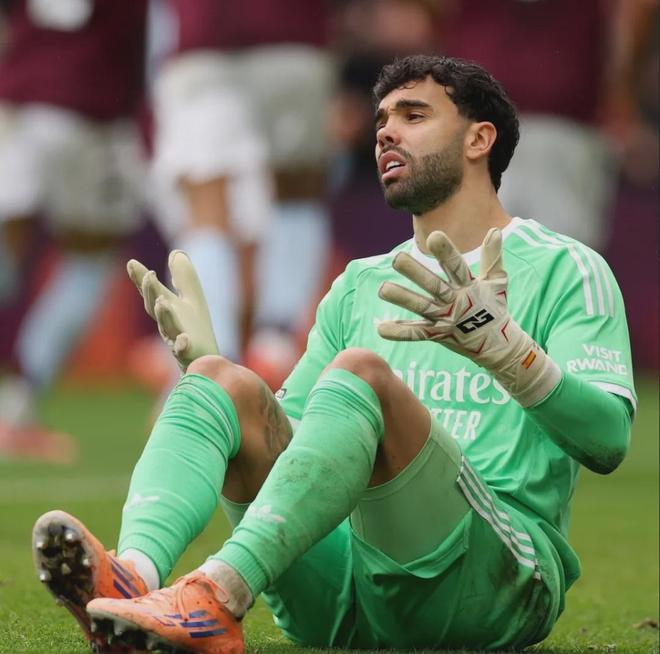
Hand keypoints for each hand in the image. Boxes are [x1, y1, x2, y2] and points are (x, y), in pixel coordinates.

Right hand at [127, 250, 217, 369]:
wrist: (204, 362)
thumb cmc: (194, 330)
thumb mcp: (191, 299)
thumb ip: (183, 277)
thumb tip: (176, 252)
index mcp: (168, 310)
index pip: (153, 293)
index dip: (142, 280)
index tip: (132, 264)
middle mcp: (168, 325)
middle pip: (155, 309)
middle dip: (151, 292)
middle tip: (148, 275)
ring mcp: (177, 341)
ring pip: (168, 328)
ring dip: (164, 316)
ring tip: (162, 303)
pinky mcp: (190, 355)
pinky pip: (184, 352)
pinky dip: (182, 346)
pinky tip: (184, 340)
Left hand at [377, 228, 560, 406]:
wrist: (498, 347)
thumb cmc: (495, 308)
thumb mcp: (497, 282)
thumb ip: (493, 257)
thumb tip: (495, 230)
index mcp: (469, 287)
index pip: (456, 266)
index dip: (446, 253)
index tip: (434, 236)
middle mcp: (456, 302)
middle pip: (433, 286)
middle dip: (415, 273)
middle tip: (396, 258)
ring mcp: (446, 320)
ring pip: (422, 307)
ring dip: (402, 299)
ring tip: (382, 289)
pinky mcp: (438, 335)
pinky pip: (416, 334)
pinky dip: (400, 332)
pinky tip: (381, 328)